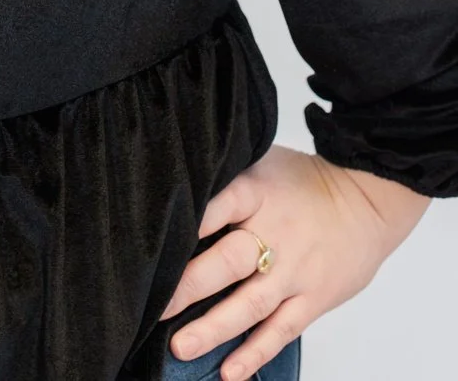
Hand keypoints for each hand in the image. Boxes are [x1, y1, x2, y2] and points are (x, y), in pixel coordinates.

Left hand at [158, 143, 430, 380]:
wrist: (368, 199)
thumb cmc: (303, 181)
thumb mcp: (262, 163)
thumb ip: (225, 182)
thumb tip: (175, 187)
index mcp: (257, 191)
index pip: (218, 204)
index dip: (189, 223)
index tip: (157, 243)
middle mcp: (275, 232)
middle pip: (229, 260)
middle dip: (189, 286)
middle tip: (155, 305)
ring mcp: (295, 270)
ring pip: (251, 304)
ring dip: (215, 328)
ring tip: (181, 346)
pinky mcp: (313, 299)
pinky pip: (281, 330)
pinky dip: (256, 352)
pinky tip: (230, 371)